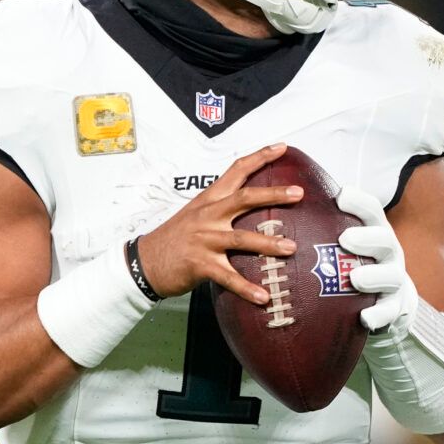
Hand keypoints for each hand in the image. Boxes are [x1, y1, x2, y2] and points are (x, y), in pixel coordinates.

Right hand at [136, 144, 300, 304]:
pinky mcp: (200, 264)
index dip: (259, 157)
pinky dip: (247, 288)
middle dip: (273, 194)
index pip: (236, 171)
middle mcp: (208, 216)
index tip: (282, 147)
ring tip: (291, 248)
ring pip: (242, 239)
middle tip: (298, 193)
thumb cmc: (176, 238)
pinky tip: (264, 296)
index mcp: (209, 200)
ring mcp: (204, 240)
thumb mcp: (196, 214)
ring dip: (268, 244)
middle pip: (244, 199)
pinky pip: (229, 277)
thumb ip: (222, 207)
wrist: (145, 262)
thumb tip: (254, 203)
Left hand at [336, 185, 415, 335]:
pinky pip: (389, 311)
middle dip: (367, 238)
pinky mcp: (394, 306)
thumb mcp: (347, 243)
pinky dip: (379, 314)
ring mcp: (393, 279)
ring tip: (355, 278)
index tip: (341, 196)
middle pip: (384, 241)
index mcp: (376, 231)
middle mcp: (388, 252)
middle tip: (345, 238)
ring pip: (390, 276)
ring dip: (373, 276)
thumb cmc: (357, 262)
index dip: (358, 203)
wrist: (390, 297)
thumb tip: (286, 202)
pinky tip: (364, 317)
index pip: (371, 211)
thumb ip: (325, 227)